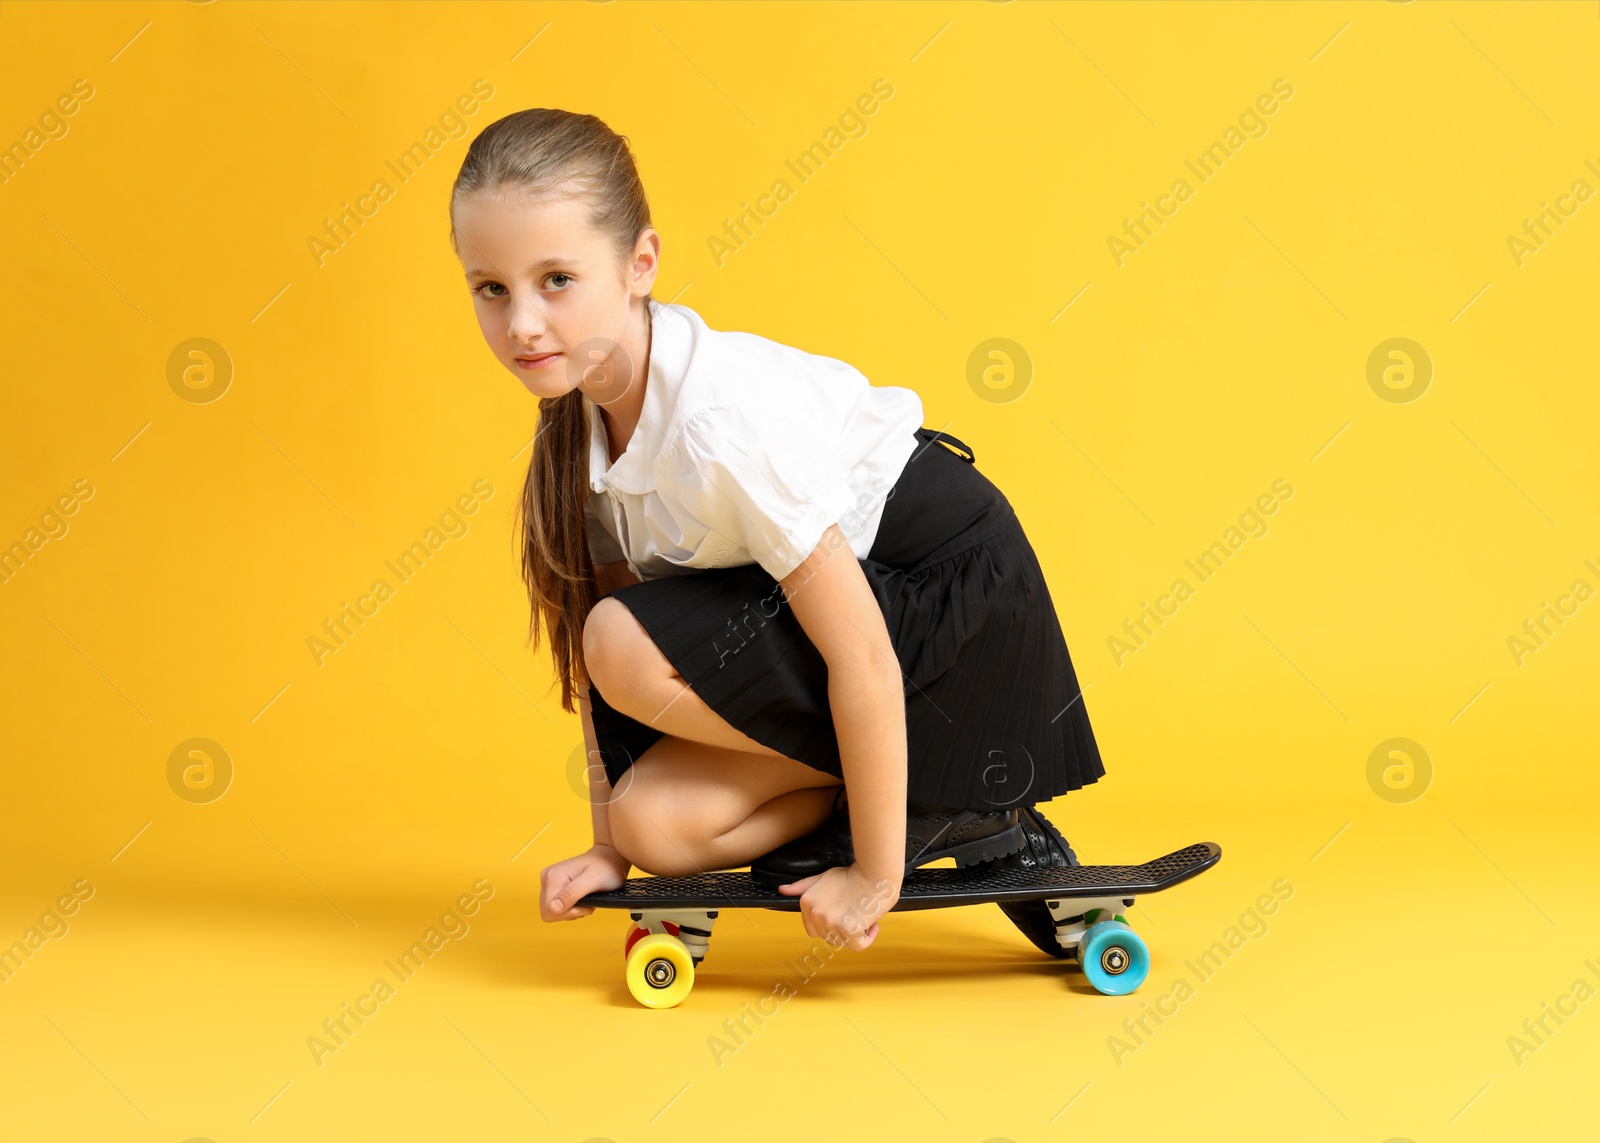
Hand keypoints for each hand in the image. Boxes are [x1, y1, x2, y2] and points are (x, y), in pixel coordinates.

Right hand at [539, 844, 629, 921]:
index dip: (569, 913)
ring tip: (587, 897)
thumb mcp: (592, 881)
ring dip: (572, 910)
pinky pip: (557, 906)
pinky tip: (582, 897)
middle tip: (588, 901)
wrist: (610, 857)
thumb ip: (572, 894)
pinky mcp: (555, 885)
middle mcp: (547, 877)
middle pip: (550, 912)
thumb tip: (552, 908)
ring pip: (554, 911)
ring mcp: (550, 881)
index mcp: (553, 877)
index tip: (586, 905)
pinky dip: (571, 907)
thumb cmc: (606, 867)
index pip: (549, 911)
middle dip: (570, 912)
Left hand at [777, 864, 900, 950]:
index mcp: (807, 903)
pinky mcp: (849, 929)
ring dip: (855, 933)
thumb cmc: (851, 875)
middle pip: (828, 937)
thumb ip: (802, 886)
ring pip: (843, 942)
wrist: (874, 872)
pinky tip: (872, 924)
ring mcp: (831, 922)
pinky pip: (858, 945)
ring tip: (862, 914)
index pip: (813, 930)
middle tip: (854, 911)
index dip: (829, 924)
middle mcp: (816, 914)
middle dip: (841, 929)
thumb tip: (782, 890)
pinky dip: (868, 938)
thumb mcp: (822, 877)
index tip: (842, 913)